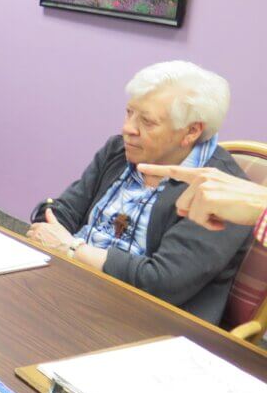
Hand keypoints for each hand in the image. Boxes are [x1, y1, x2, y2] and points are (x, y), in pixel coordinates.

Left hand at [26, 208, 74, 255]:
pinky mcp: (37, 247)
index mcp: (41, 226)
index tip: (41, 231)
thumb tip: (48, 209)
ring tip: (41, 241)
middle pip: (29, 233)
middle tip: (41, 236)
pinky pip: (32, 245)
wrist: (66, 246)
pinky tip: (41, 245)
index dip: (37, 228)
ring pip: (30, 239)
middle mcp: (37, 233)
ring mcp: (36, 240)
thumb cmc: (62, 236)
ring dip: (33, 239)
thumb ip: (50, 216)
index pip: (33, 226)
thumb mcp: (56, 224)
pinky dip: (35, 245)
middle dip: (33, 234)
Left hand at [137, 164, 266, 229]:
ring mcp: (204, 185)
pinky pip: (197, 219)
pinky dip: (209, 224)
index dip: (156, 170)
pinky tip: (222, 221)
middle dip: (195, 214)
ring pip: (188, 212)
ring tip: (221, 216)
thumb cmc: (243, 202)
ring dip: (203, 220)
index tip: (139, 167)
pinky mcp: (207, 197)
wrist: (264, 205)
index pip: (176, 171)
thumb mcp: (219, 194)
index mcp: (205, 173)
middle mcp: (202, 176)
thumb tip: (182, 210)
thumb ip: (198, 197)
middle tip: (216, 215)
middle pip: (181, 203)